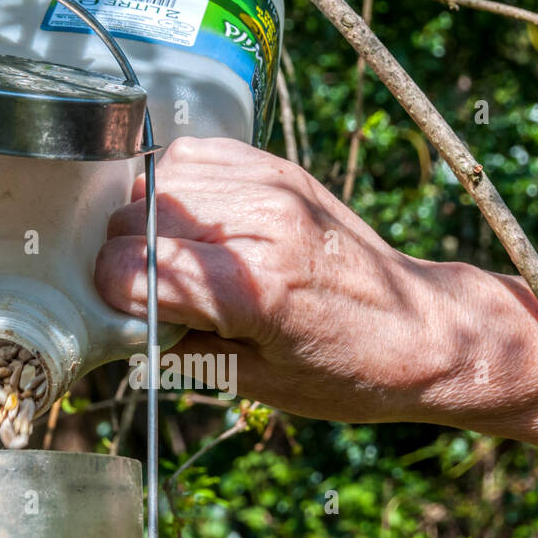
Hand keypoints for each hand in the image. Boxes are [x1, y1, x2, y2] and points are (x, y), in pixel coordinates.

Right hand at [95, 137, 454, 421]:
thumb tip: (120, 319)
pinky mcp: (280, 169)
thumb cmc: (345, 372)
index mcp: (255, 287)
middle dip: (126, 257)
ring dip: (149, 219)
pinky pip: (196, 155)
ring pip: (157, 179)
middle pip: (134, 217)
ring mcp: (272, 186)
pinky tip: (196, 223)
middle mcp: (261, 222)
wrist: (423, 330)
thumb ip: (177, 345)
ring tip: (175, 256)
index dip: (114, 298)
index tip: (130, 318)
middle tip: (152, 293)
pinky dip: (180, 187)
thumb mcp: (254, 382)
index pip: (129, 268)